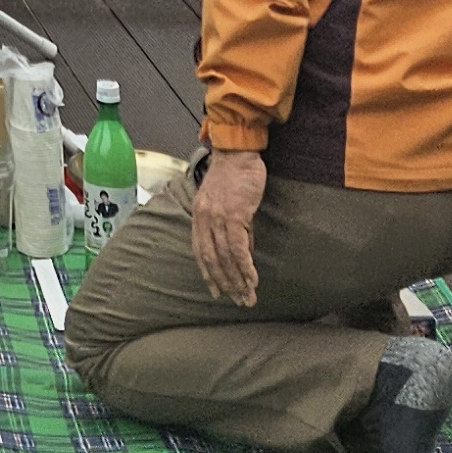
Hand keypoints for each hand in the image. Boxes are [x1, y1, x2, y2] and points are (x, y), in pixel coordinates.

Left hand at [191, 148, 265, 307]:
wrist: (237, 152)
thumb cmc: (233, 174)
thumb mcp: (223, 201)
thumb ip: (228, 225)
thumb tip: (241, 250)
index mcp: (198, 215)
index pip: (199, 252)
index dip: (208, 274)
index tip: (217, 291)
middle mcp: (204, 219)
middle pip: (212, 259)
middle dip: (225, 283)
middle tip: (238, 301)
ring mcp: (217, 218)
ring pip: (225, 257)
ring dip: (238, 280)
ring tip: (248, 297)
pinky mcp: (234, 215)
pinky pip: (238, 248)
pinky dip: (245, 266)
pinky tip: (252, 279)